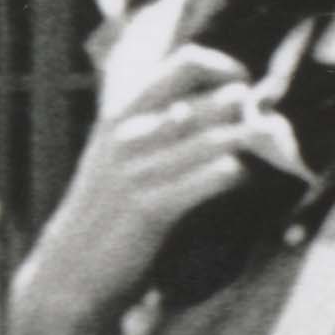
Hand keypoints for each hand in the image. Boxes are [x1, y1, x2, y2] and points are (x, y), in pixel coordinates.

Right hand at [20, 40, 302, 334]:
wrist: (69, 272)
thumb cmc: (109, 210)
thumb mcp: (122, 155)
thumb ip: (161, 122)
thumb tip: (227, 99)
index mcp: (122, 114)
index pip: (186, 62)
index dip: (228, 69)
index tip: (245, 89)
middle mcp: (128, 135)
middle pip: (216, 99)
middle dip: (253, 114)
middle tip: (263, 131)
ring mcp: (137, 171)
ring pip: (221, 137)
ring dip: (254, 144)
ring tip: (265, 154)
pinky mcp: (150, 208)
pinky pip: (214, 178)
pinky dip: (239, 175)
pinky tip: (242, 180)